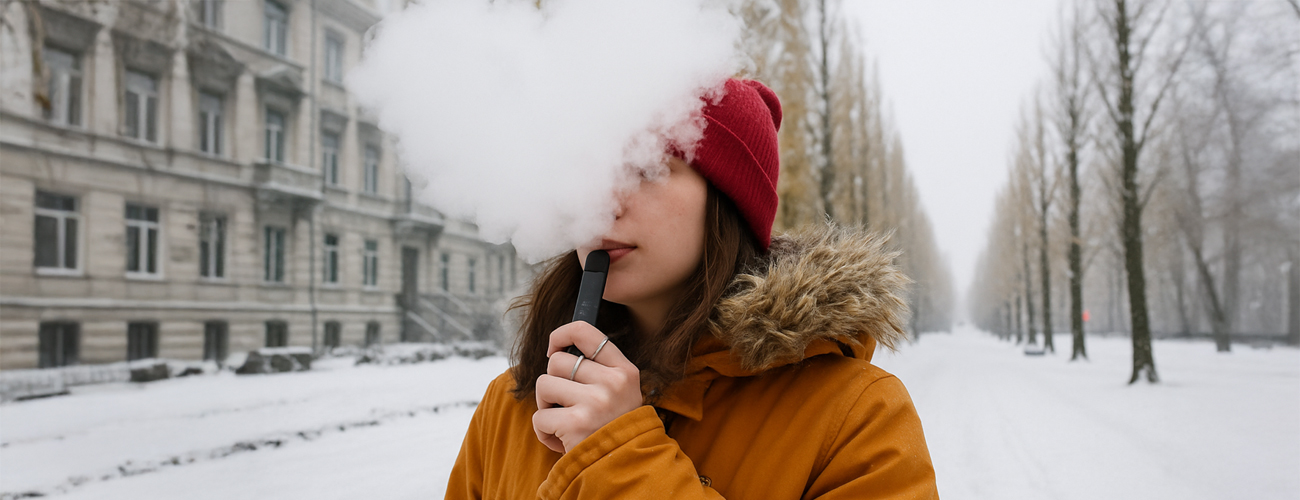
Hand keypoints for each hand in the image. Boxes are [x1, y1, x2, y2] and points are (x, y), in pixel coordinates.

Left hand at [533, 321, 641, 452]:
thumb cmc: (615, 428)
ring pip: (544, 384)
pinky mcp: (577, 424)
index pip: (586, 332)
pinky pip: (539, 417)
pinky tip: (561, 440)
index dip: (561, 334)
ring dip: (545, 406)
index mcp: (624, 370)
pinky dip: (543, 431)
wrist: (627, 467)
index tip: (553, 347)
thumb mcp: (621, 393)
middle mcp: (612, 382)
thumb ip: (599, 370)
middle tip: (565, 403)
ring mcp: (595, 402)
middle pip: (557, 361)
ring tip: (563, 421)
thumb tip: (557, 350)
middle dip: (553, 382)